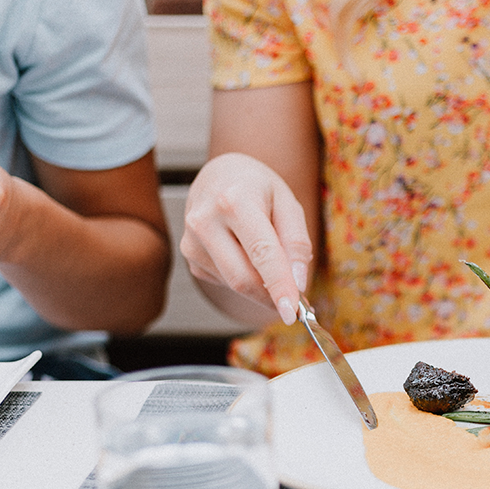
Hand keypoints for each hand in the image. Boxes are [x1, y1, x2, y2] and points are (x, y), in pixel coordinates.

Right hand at [181, 152, 313, 324]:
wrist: (219, 176)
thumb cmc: (258, 188)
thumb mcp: (288, 203)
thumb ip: (297, 243)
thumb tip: (299, 283)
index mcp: (234, 201)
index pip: (261, 252)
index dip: (279, 286)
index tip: (293, 312)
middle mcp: (205, 221)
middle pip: (243, 278)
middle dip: (272, 296)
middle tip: (296, 303)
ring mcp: (192, 241)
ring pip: (234, 284)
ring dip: (261, 287)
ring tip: (272, 264)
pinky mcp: (190, 257)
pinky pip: (225, 281)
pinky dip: (245, 278)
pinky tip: (246, 255)